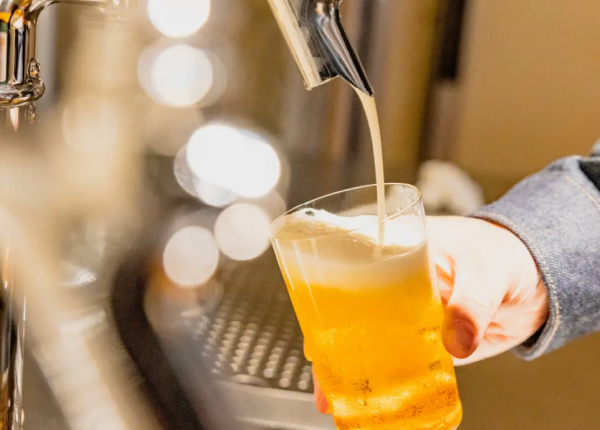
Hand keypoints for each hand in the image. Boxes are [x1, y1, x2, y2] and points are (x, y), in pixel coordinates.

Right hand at [312, 216, 548, 412]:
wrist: (534, 281)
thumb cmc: (504, 255)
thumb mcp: (487, 271)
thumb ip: (472, 303)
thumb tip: (454, 342)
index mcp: (396, 248)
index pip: (345, 262)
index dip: (321, 288)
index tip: (312, 314)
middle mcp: (391, 282)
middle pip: (347, 308)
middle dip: (328, 339)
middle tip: (319, 368)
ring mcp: (404, 313)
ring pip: (366, 338)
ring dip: (349, 365)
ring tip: (333, 394)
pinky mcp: (423, 339)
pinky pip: (396, 360)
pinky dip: (382, 379)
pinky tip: (369, 397)